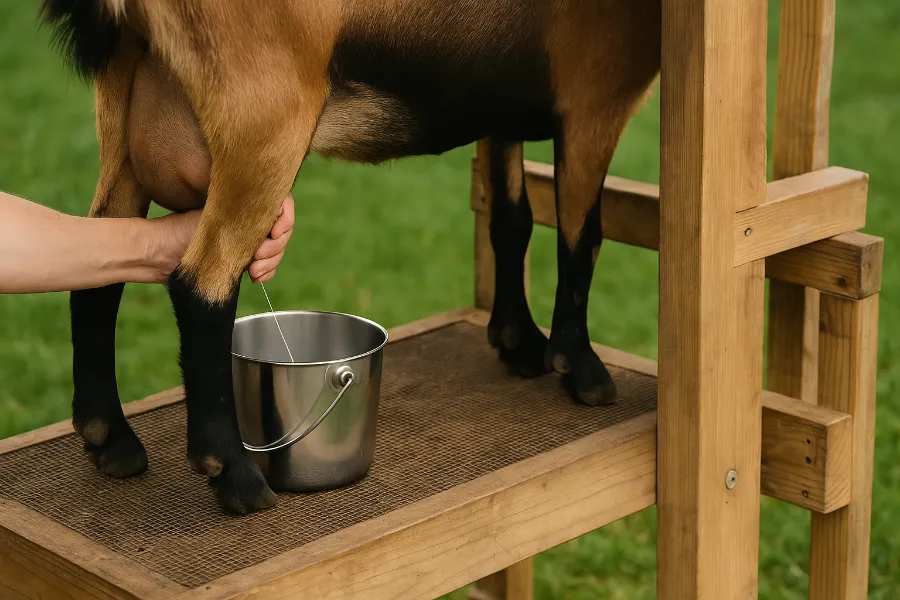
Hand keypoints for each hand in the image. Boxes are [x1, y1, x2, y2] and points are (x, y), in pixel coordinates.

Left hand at [148, 193, 294, 283]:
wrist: (159, 255)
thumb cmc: (179, 229)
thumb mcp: (213, 211)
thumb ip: (244, 207)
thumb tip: (272, 207)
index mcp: (245, 200)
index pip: (282, 204)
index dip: (285, 220)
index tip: (272, 234)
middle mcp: (250, 217)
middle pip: (283, 230)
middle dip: (275, 248)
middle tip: (257, 258)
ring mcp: (248, 238)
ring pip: (277, 250)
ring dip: (271, 262)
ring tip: (253, 272)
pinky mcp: (243, 257)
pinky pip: (267, 265)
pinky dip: (266, 272)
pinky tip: (255, 278)